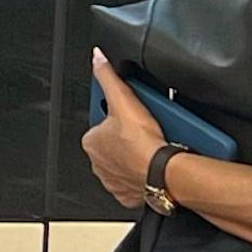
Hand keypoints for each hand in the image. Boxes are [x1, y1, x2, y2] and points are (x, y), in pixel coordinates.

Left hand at [80, 50, 162, 211]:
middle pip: (114, 141)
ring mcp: (112, 178)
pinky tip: (154, 163)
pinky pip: (135, 179)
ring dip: (136, 153)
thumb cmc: (141, 142)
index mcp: (90, 140)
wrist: (161, 173)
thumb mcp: (123, 99)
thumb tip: (97, 58)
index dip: (119, 116)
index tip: (133, 115)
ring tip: (153, 145)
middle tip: (146, 130)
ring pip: (125, 160)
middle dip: (128, 135)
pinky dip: (142, 172)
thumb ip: (108, 77)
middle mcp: (97, 162)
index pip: (102, 122)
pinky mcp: (127, 192)